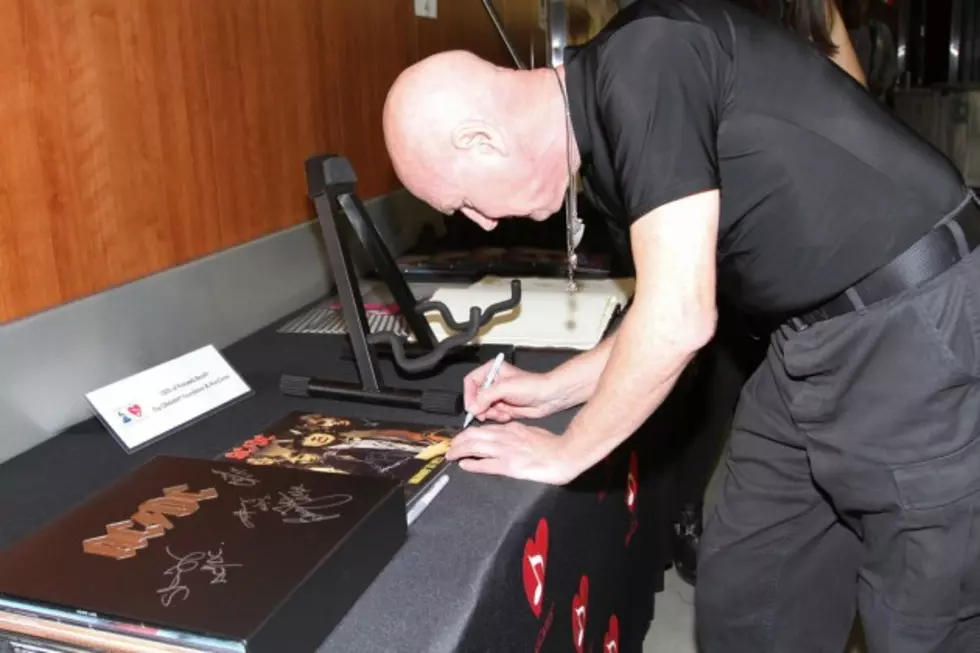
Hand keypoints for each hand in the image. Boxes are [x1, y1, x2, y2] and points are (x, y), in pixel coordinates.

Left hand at [447, 422, 580, 484]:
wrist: (563, 454)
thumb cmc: (550, 444)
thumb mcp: (529, 431)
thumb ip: (515, 432)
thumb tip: (503, 435)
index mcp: (510, 428)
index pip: (482, 429)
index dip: (467, 434)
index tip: (460, 439)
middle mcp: (504, 437)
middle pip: (473, 436)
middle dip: (458, 441)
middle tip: (450, 448)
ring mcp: (505, 451)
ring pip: (475, 447)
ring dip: (460, 451)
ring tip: (451, 455)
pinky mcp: (509, 465)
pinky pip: (485, 464)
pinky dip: (472, 464)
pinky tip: (464, 465)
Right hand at [464, 360, 566, 423]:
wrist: (548, 397)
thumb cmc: (532, 385)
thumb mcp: (505, 387)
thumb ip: (485, 396)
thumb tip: (472, 407)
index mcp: (492, 371)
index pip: (470, 382)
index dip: (469, 395)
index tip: (472, 406)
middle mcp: (493, 383)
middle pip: (475, 397)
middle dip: (480, 407)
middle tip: (485, 413)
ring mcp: (498, 396)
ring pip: (482, 408)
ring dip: (490, 413)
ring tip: (501, 412)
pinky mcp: (503, 407)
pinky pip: (492, 415)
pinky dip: (497, 417)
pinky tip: (508, 415)